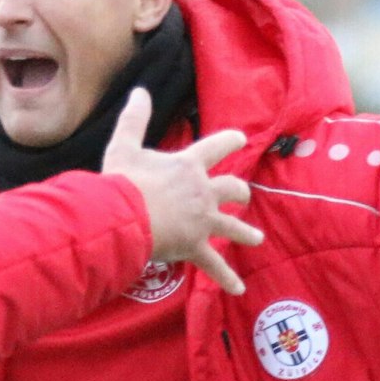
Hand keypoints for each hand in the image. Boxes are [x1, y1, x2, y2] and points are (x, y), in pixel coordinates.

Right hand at [100, 88, 263, 294]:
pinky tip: (239, 289)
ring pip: (232, 225)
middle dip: (240, 192)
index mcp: (188, 165)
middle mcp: (203, 191)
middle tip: (244, 197)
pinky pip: (215, 265)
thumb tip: (140, 91)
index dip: (230, 141)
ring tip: (256, 238)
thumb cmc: (123, 182)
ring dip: (245, 232)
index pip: (217, 147)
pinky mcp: (196, 246)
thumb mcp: (124, 145)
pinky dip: (226, 278)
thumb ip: (134, 118)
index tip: (242, 139)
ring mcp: (203, 220)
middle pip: (233, 188)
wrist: (124, 216)